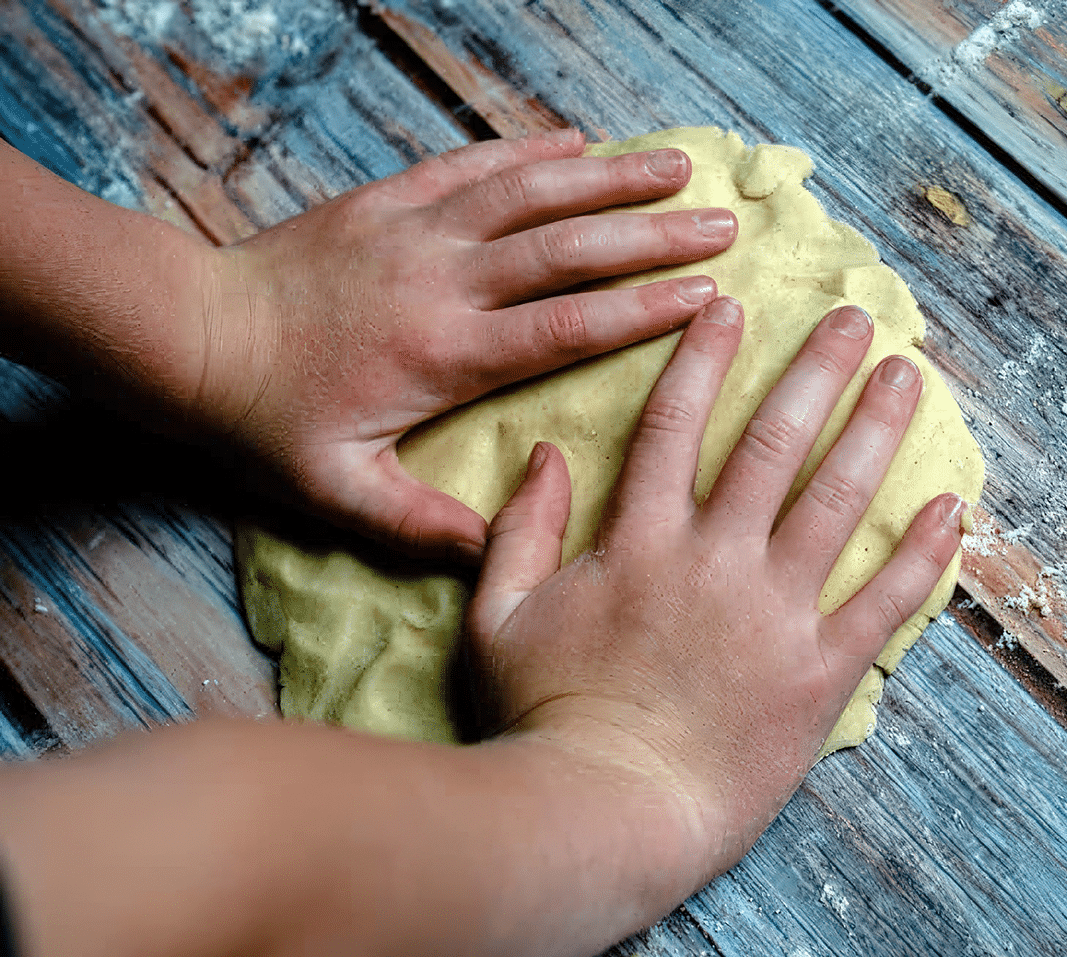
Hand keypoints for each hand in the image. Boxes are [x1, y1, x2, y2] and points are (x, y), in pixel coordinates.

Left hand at [202, 129, 736, 559]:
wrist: (190, 336)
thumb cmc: (266, 420)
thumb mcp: (337, 491)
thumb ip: (420, 523)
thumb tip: (497, 551)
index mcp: (446, 353)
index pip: (566, 325)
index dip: (642, 310)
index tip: (706, 296)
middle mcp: (444, 281)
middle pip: (567, 248)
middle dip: (652, 233)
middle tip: (722, 225)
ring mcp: (416, 230)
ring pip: (530, 192)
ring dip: (608, 176)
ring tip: (677, 164)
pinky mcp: (388, 201)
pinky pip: (470, 166)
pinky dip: (527, 150)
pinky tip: (575, 140)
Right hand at [465, 297, 963, 878]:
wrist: (607, 812)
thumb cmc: (546, 719)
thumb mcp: (498, 618)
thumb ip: (520, 530)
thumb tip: (544, 452)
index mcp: (641, 543)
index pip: (674, 426)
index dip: (702, 359)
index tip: (731, 307)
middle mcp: (716, 561)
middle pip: (772, 443)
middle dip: (815, 371)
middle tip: (855, 318)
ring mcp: (775, 614)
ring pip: (836, 501)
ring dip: (874, 431)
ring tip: (907, 377)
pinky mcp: (820, 671)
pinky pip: (884, 601)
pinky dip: (922, 553)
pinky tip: (952, 506)